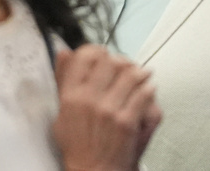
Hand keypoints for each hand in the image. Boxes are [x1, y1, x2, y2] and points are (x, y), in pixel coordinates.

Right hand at [52, 44, 161, 170]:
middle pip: (108, 62)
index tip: (101, 54)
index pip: (83, 57)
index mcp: (70, 95)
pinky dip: (148, 88)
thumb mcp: (60, 111)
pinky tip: (148, 87)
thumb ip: (62, 80)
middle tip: (123, 64)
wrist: (93, 170)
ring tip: (141, 73)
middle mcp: (88, 99)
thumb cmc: (77, 145)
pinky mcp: (127, 121)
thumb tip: (63, 52)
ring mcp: (109, 109)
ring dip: (138, 71)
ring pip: (129, 75)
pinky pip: (143, 94)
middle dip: (118, 60)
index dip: (95, 51)